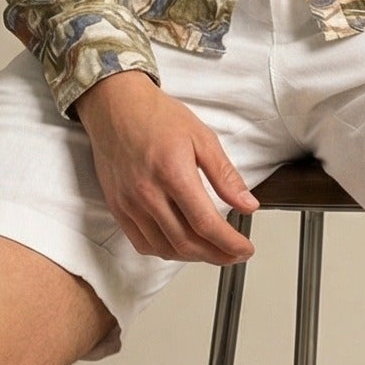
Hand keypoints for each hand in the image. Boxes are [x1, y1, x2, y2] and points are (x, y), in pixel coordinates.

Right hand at [71, 70, 259, 262]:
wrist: (116, 106)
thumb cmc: (156, 116)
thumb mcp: (202, 138)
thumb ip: (225, 176)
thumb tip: (248, 205)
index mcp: (173, 173)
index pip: (206, 223)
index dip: (230, 243)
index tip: (245, 248)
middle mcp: (148, 193)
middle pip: (186, 243)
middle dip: (216, 255)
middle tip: (234, 253)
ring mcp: (129, 203)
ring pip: (165, 248)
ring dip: (193, 257)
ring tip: (212, 250)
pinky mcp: (117, 207)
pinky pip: (142, 243)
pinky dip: (165, 251)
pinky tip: (180, 245)